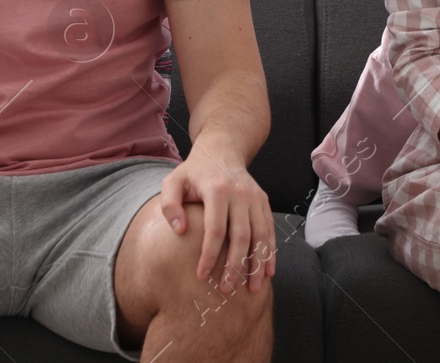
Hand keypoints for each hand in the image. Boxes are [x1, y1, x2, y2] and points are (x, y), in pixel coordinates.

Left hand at [158, 141, 276, 293]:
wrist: (222, 150)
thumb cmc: (193, 172)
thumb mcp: (173, 181)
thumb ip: (169, 205)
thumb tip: (180, 231)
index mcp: (217, 190)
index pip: (215, 230)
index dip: (209, 255)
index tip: (201, 276)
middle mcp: (240, 194)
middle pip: (241, 236)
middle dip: (234, 266)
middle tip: (226, 290)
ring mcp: (255, 198)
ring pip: (260, 236)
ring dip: (257, 264)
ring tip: (251, 290)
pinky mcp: (264, 202)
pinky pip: (269, 230)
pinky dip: (270, 252)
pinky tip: (267, 272)